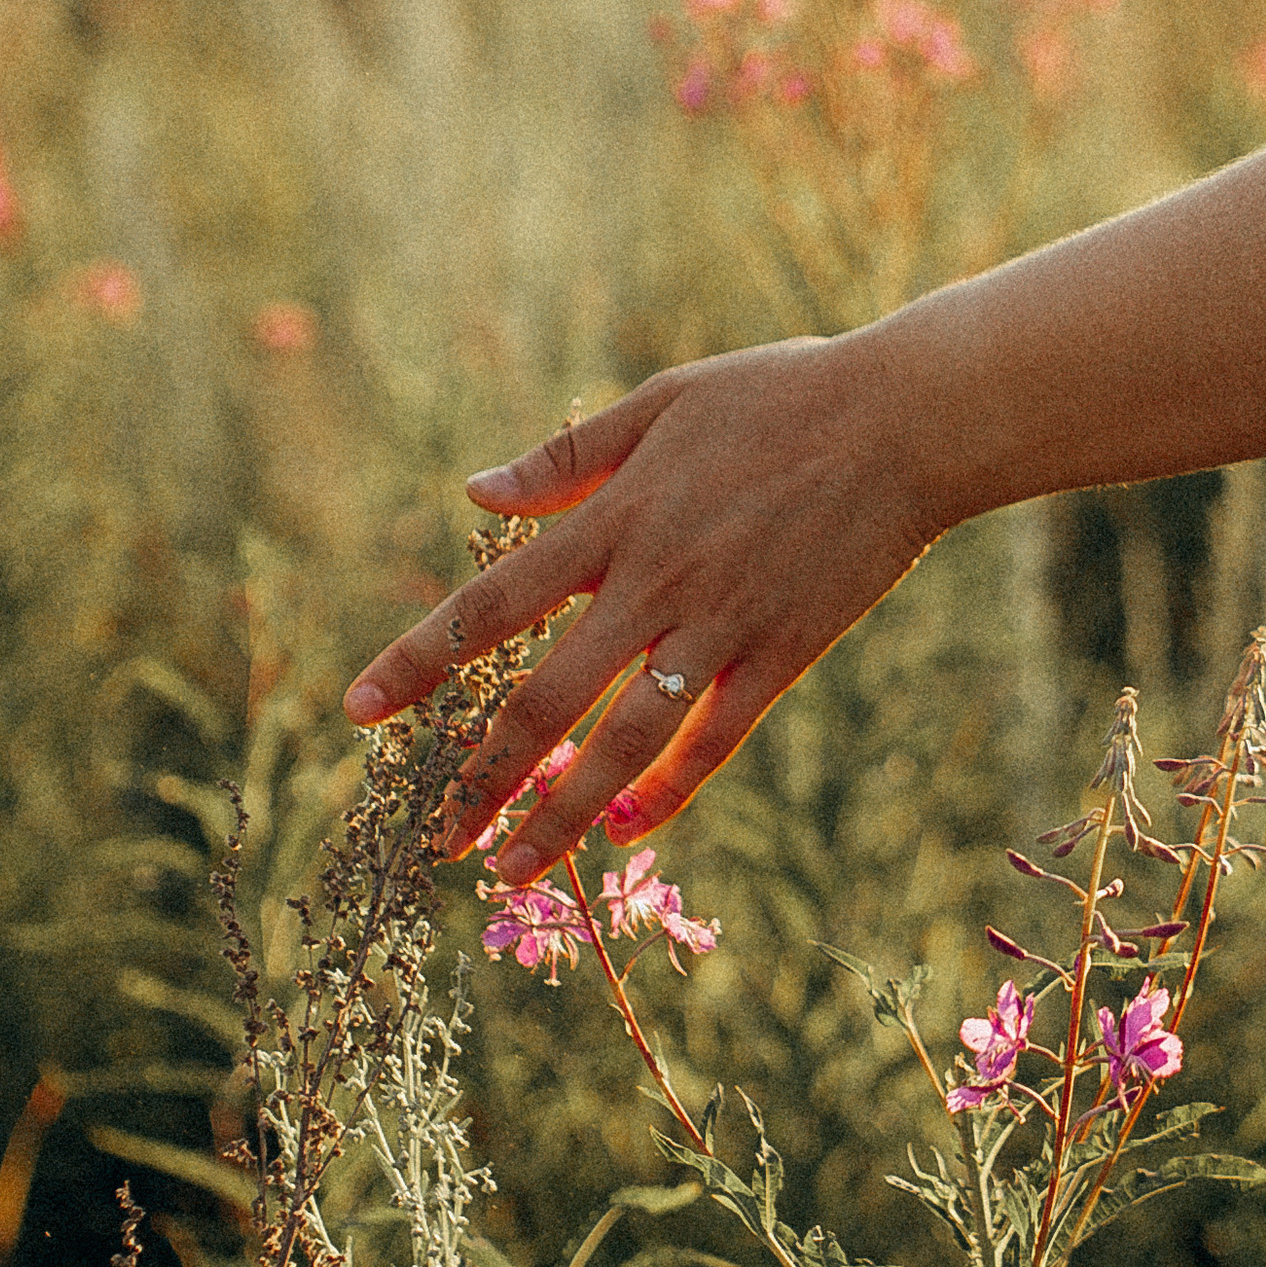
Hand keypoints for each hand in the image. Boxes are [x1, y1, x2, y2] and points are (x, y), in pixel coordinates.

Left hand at [341, 330, 950, 869]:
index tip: (358, 713)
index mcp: (616, 516)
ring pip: (623, 743)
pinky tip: (622, 831)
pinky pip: (713, 744)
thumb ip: (568, 457)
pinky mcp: (782, 654)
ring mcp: (720, 625)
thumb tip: (476, 490)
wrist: (907, 420)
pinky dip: (663, 795)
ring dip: (560, 815)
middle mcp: (654, 581)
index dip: (419, 661)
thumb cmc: (783, 395)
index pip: (491, 603)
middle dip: (481, 777)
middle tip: (437, 838)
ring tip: (514, 871)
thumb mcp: (666, 402)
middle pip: (545, 698)